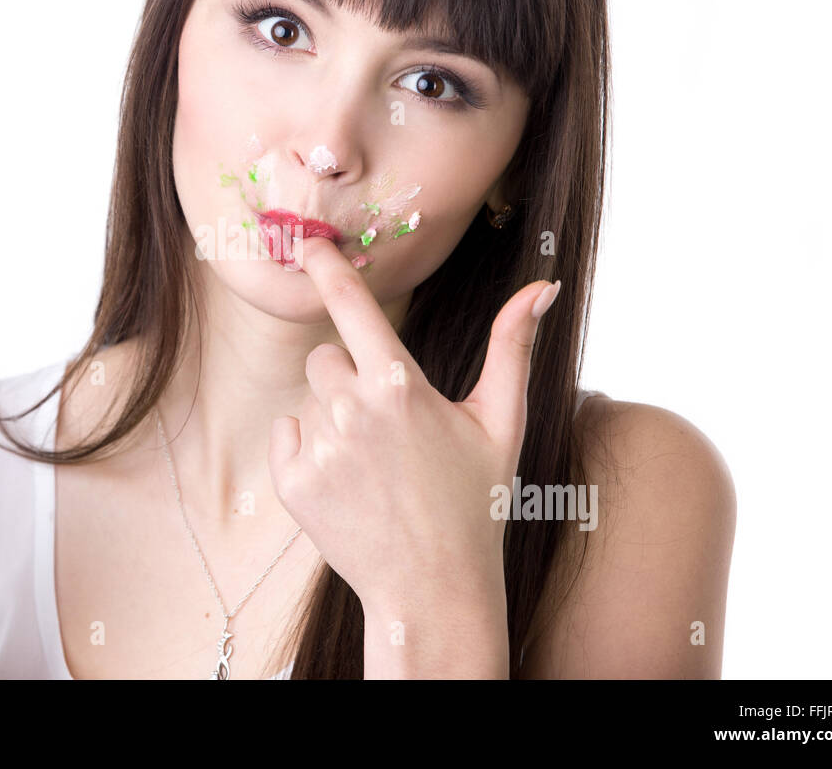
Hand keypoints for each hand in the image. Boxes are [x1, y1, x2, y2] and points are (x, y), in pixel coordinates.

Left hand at [266, 236, 560, 610]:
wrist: (433, 588)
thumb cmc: (476, 502)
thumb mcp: (502, 421)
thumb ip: (513, 345)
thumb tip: (544, 284)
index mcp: (401, 385)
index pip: (353, 306)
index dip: (328, 269)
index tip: (307, 244)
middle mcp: (352, 410)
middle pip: (327, 357)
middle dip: (349, 377)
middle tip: (388, 425)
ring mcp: (319, 448)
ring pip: (310, 399)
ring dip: (333, 416)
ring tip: (373, 463)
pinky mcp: (292, 482)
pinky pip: (287, 435)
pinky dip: (309, 451)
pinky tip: (347, 482)